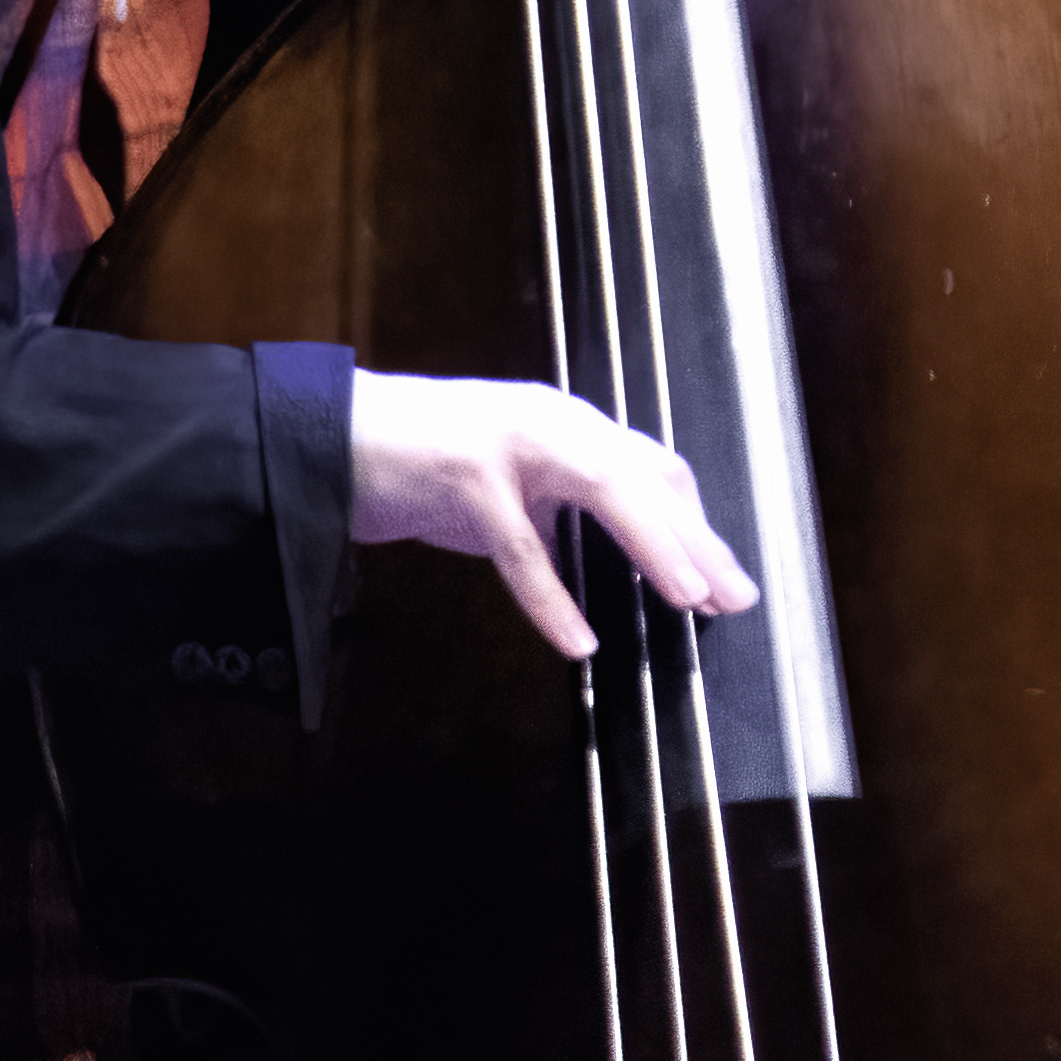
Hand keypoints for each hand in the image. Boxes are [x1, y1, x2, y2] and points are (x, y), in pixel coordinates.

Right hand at [352, 367, 761, 657]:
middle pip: (647, 477)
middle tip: (736, 597)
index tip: (724, 573)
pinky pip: (520, 546)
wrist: (323, 437)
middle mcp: (551, 420)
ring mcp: (509, 441)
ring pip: (605, 489)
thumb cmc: (415, 466)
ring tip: (689, 600)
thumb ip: (555, 515)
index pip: (652, 466)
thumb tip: (611, 560)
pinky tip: (579, 640)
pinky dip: (552, 597)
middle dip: (697, 539)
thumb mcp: (504, 489)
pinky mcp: (463, 473)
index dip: (692, 521)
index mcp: (565, 423)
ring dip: (654, 546)